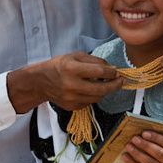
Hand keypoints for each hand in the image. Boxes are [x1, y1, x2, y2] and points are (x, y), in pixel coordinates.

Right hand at [7, 52, 124, 113]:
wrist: (41, 82)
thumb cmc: (59, 66)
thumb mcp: (75, 56)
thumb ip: (95, 61)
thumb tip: (113, 69)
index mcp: (71, 68)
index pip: (99, 71)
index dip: (112, 72)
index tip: (117, 71)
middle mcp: (71, 85)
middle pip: (101, 88)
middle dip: (115, 85)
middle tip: (121, 81)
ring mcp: (71, 98)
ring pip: (98, 97)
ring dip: (105, 90)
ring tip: (105, 84)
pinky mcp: (72, 106)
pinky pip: (90, 102)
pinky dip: (94, 96)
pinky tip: (90, 89)